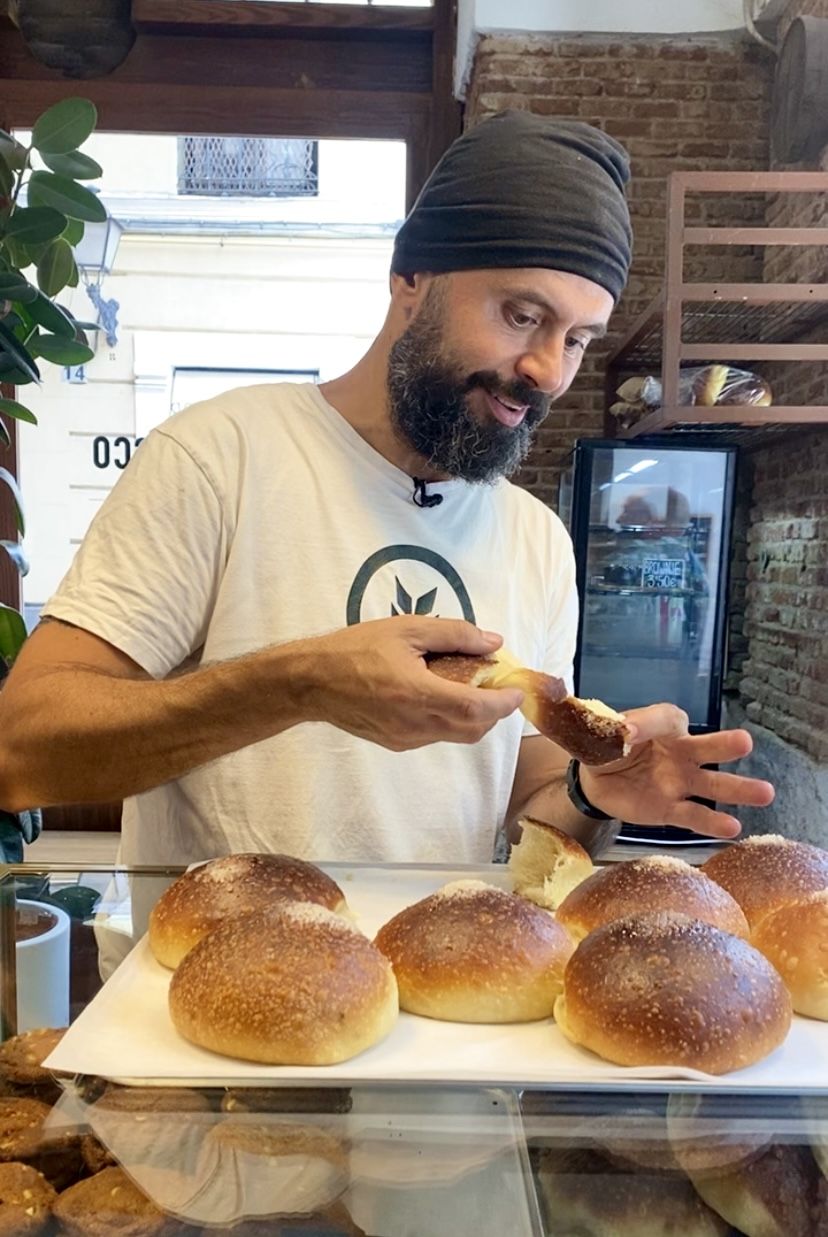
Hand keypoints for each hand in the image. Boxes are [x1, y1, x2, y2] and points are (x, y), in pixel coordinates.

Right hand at [304, 617, 523, 751]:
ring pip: (456, 735)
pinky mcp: (396, 744)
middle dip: (494, 711)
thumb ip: (454, 635)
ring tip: (468, 686)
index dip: (504, 702)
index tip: (518, 689)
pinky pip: (435, 734)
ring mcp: (405, 739)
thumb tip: (492, 642)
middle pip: (473, 729)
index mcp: (419, 694)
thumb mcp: (406, 629)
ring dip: (472, 716)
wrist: (310, 682)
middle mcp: (415, 724)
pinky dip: (448, 719)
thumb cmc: (355, 649)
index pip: (477, 709)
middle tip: (497, 684)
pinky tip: (438, 695)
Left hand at [579, 703, 774, 838]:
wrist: (594, 779)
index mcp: (664, 724)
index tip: (627, 731)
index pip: (665, 719)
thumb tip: (622, 731)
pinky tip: (733, 827)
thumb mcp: (603, 731)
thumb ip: (611, 729)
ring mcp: (680, 782)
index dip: (647, 723)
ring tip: (765, 793)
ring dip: (738, 789)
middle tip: (745, 742)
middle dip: (725, 745)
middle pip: (707, 746)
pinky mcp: (670, 810)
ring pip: (712, 784)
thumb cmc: (608, 746)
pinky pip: (693, 815)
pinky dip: (711, 823)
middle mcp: (681, 751)